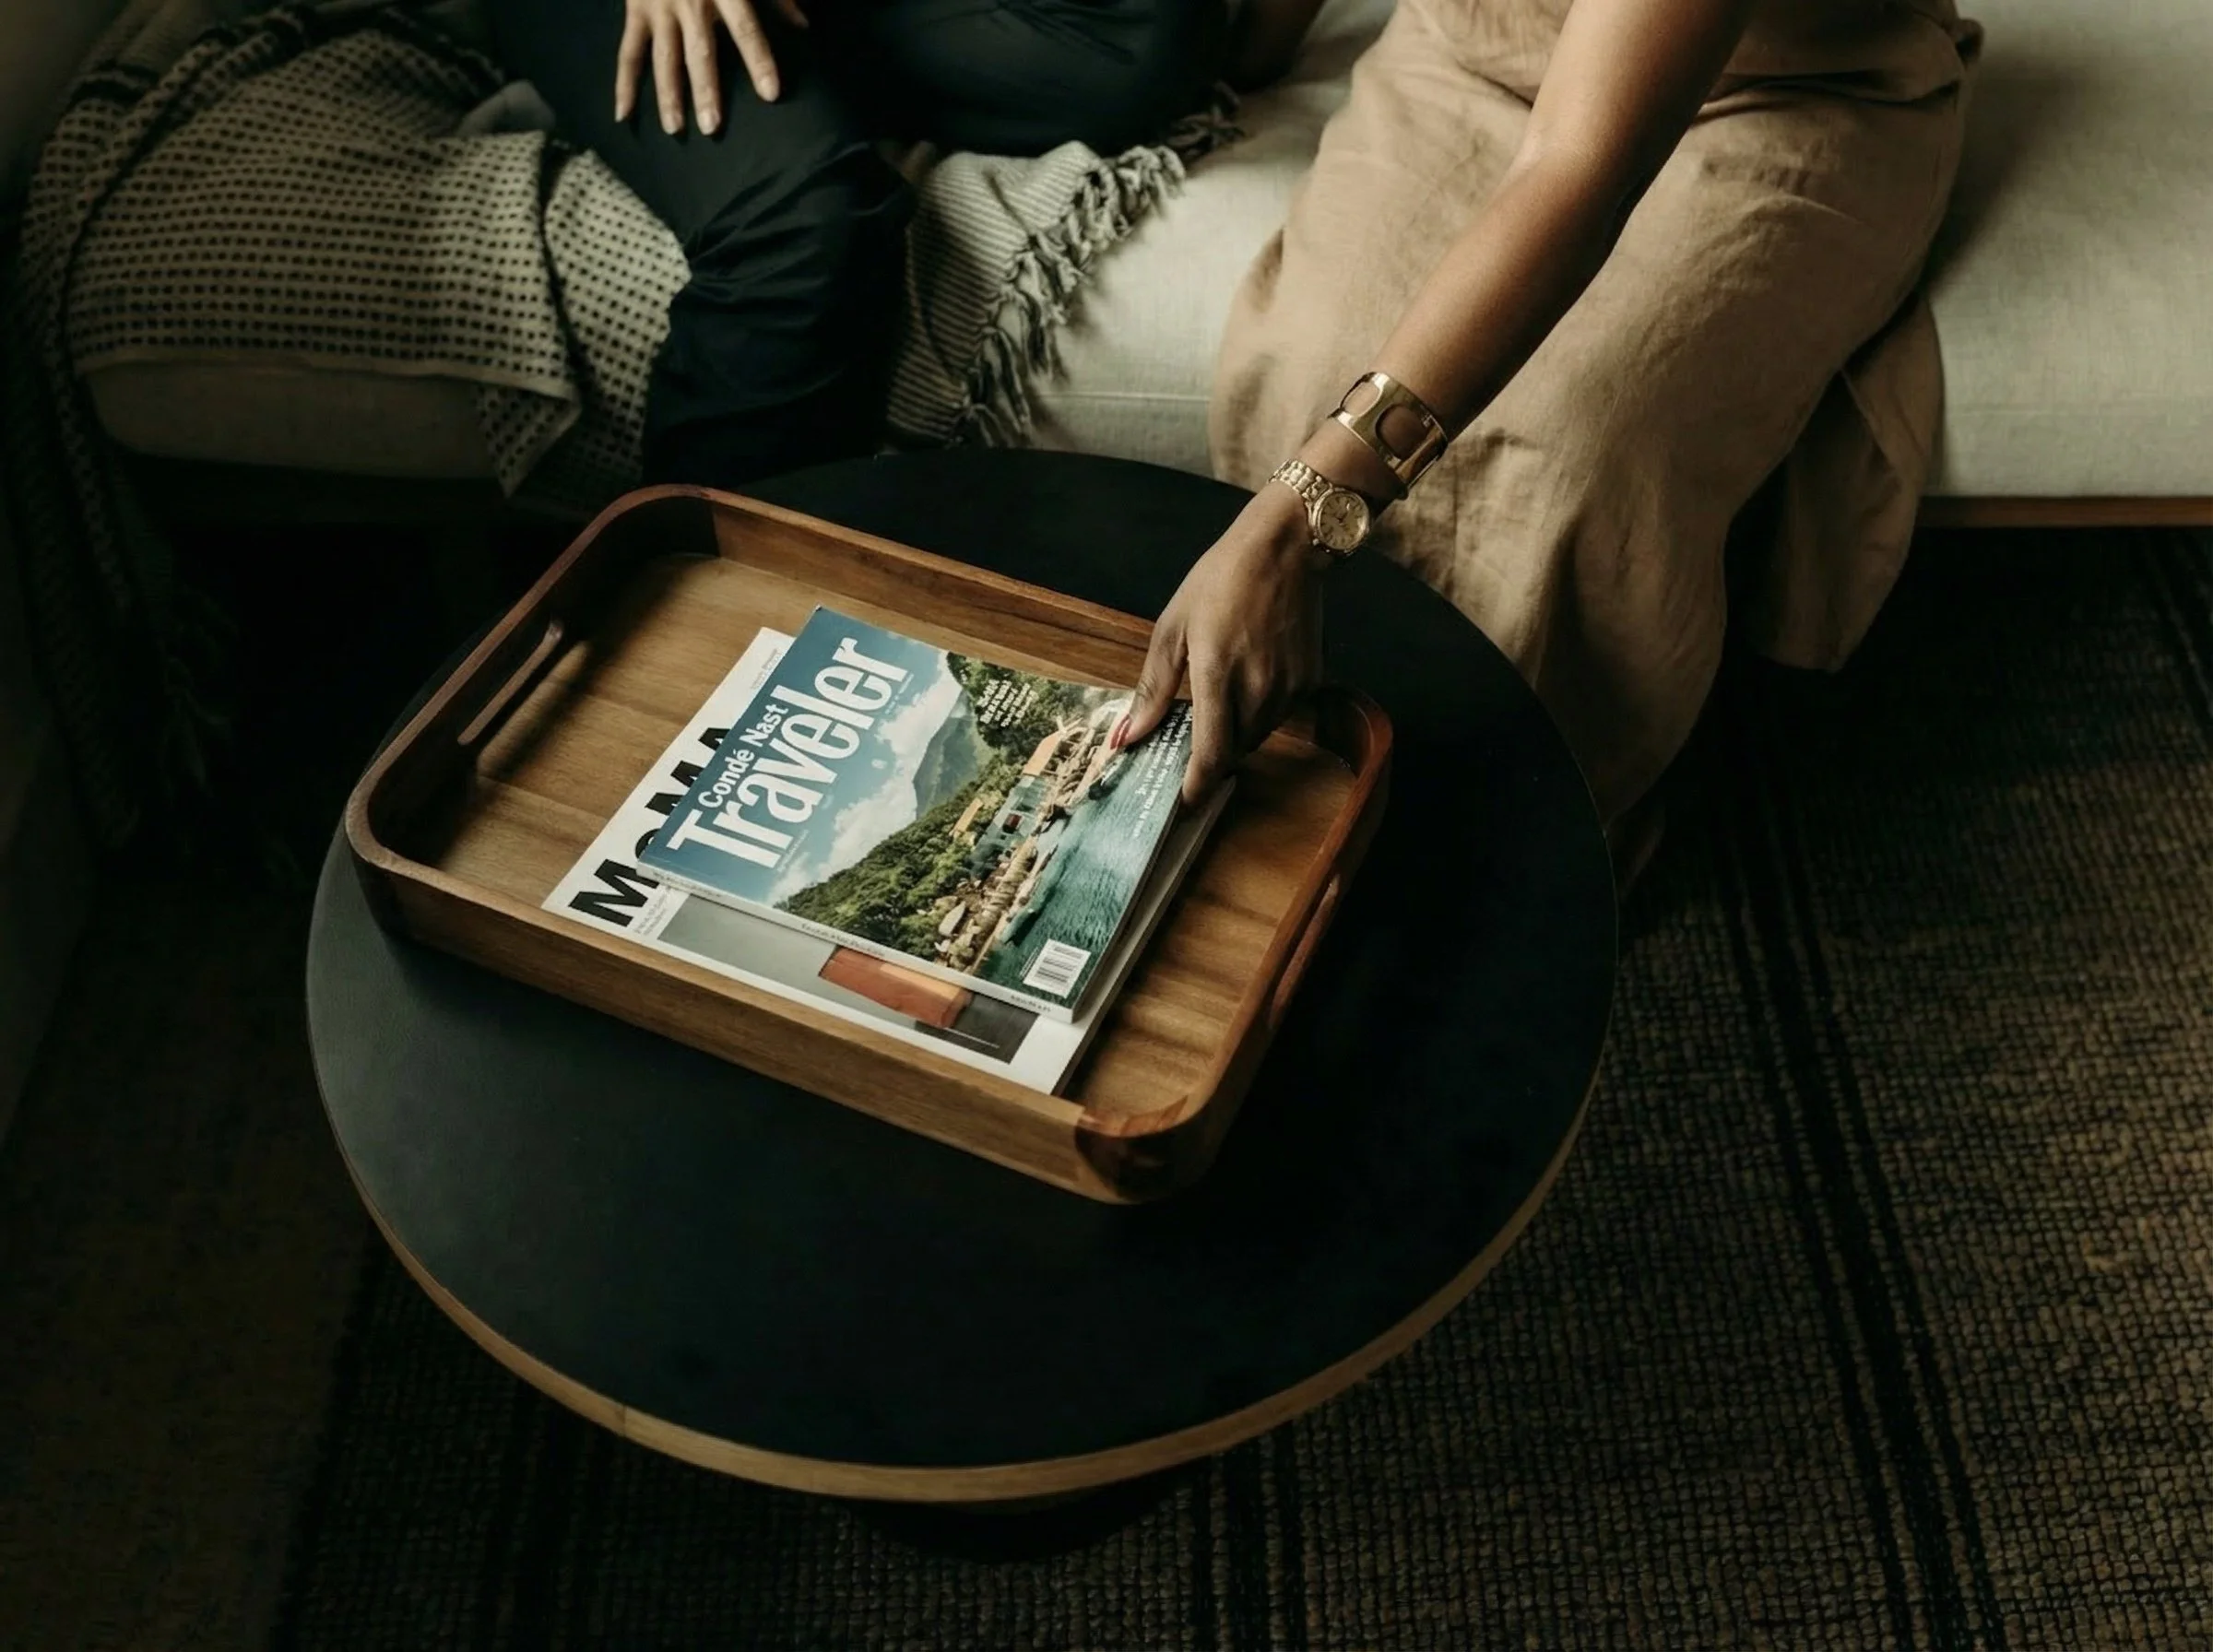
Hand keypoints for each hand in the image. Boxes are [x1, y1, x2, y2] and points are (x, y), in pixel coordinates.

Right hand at [614, 0, 806, 134]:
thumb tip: (802, 25)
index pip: (745, 30)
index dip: (758, 61)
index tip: (771, 94)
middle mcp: (689, 2)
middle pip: (699, 51)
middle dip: (705, 89)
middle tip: (711, 127)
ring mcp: (659, 8)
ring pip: (663, 57)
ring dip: (668, 95)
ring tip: (675, 129)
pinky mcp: (635, 12)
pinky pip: (628, 52)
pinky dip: (623, 84)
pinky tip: (623, 115)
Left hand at [1118, 482, 1325, 805]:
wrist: (1287, 548)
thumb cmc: (1221, 580)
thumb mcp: (1172, 627)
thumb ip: (1153, 689)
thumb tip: (1127, 737)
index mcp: (1217, 677)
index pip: (1210, 755)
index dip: (1196, 788)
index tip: (1181, 805)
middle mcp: (1258, 690)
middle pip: (1232, 751)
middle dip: (1210, 753)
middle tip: (1189, 738)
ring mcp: (1289, 688)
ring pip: (1256, 735)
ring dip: (1234, 731)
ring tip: (1219, 695)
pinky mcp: (1310, 682)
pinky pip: (1278, 714)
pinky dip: (1258, 710)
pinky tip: (1249, 676)